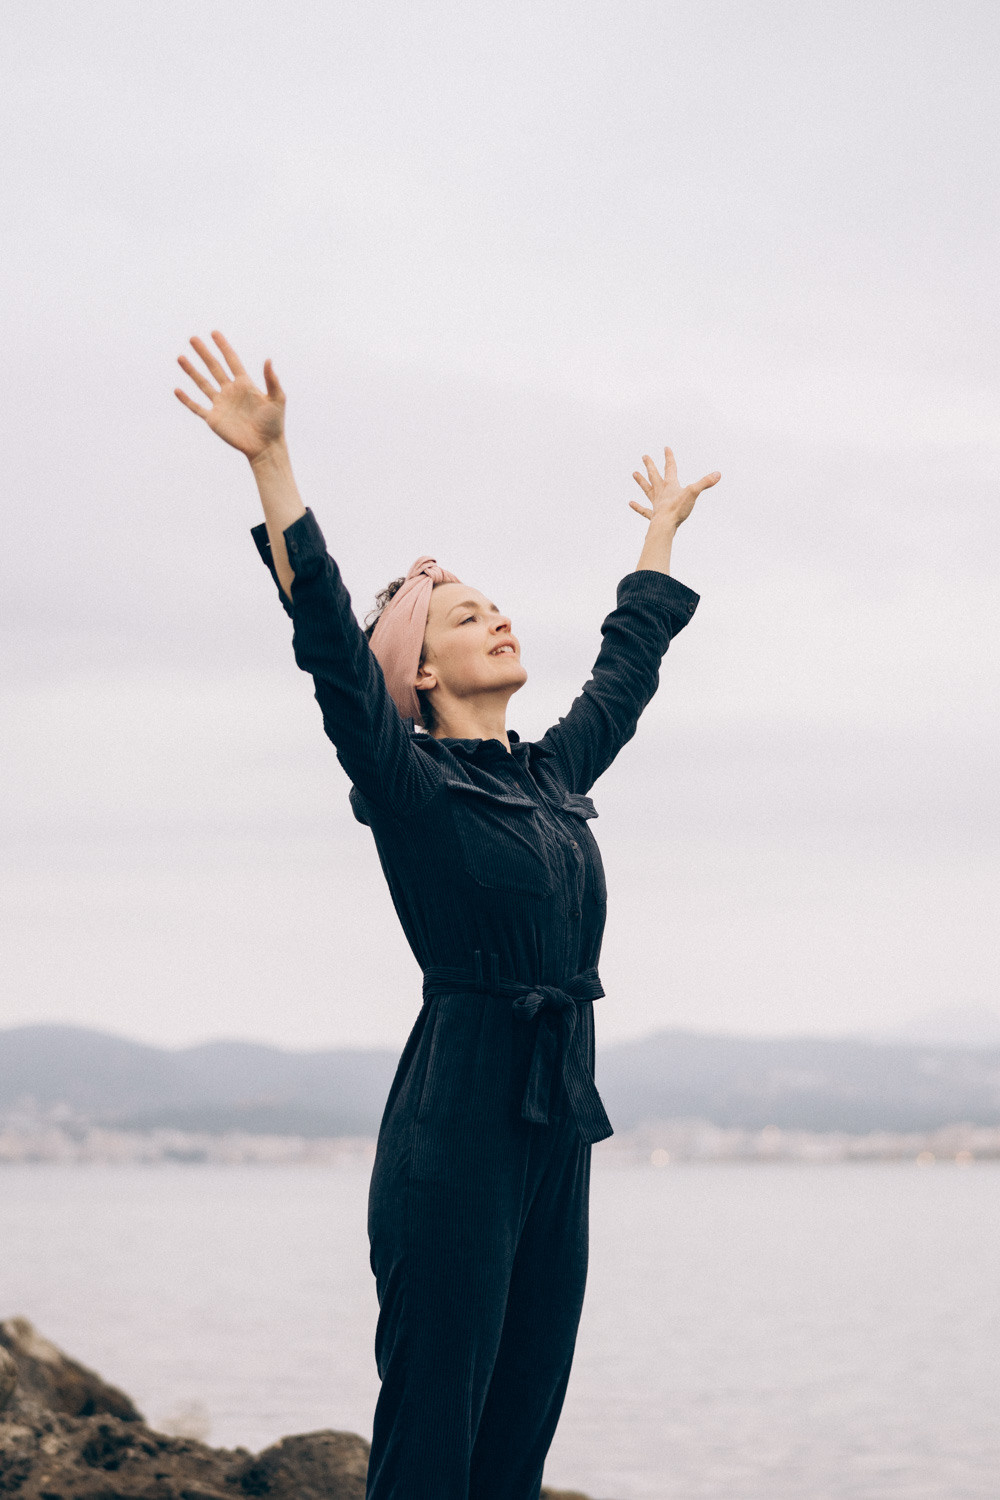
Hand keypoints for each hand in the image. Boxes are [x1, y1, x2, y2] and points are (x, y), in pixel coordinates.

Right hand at [174, 330, 285, 462]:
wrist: (265, 447)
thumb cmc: (274, 424)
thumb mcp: (277, 399)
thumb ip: (271, 380)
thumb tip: (268, 359)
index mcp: (245, 384)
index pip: (232, 360)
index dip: (223, 346)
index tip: (214, 333)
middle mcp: (230, 391)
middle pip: (214, 367)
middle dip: (204, 353)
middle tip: (193, 338)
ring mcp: (220, 404)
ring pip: (202, 384)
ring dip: (191, 371)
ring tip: (181, 357)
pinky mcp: (214, 419)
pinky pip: (197, 407)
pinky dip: (187, 399)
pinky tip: (177, 390)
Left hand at [630, 447, 720, 527]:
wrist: (665, 525)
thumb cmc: (678, 509)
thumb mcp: (693, 493)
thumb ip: (705, 483)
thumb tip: (717, 474)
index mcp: (670, 485)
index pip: (670, 467)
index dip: (669, 457)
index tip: (666, 448)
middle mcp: (661, 492)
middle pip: (654, 475)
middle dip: (650, 465)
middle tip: (644, 456)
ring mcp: (656, 503)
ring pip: (647, 489)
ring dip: (641, 481)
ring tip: (634, 473)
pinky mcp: (653, 515)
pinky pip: (644, 510)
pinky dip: (637, 507)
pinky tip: (631, 503)